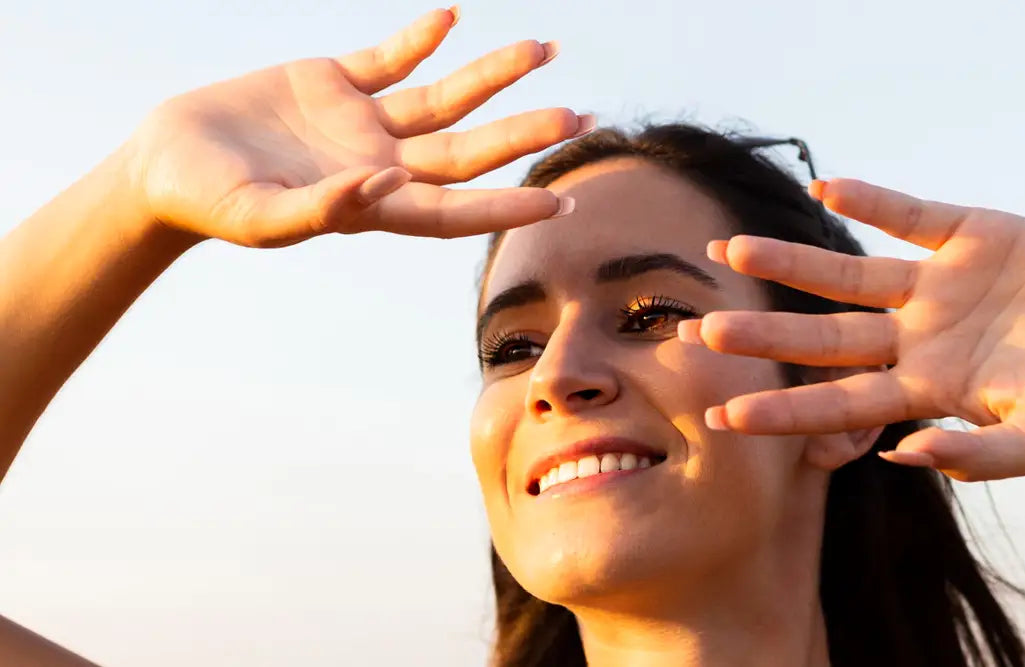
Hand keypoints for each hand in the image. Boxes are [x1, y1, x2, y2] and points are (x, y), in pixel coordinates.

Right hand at [122, 7, 588, 248]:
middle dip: (523, 134)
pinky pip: (391, 57)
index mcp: (371, 206)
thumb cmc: (207, 202)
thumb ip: (322, 209)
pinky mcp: (335, 81)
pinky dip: (422, 39)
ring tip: (544, 49)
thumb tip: (386, 186)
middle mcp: (380, 164)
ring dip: (493, 75)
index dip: (505, 206)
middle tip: (580, 117)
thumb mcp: (258, 215)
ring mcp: (362, 122)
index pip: (454, 211)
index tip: (560, 200)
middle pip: (468, 149)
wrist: (164, 162)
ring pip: (444, 97)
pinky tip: (452, 18)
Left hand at [679, 178, 1024, 481]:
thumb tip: (902, 458)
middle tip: (701, 334)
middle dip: (765, 338)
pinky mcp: (965, 234)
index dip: (785, 411)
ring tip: (732, 251)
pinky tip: (825, 186)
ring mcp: (934, 284)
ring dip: (792, 264)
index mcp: (925, 389)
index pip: (840, 403)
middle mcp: (915, 337)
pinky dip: (870, 199)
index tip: (725, 416)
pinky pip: (906, 214)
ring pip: (847, 273)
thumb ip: (978, 458)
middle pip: (824, 338)